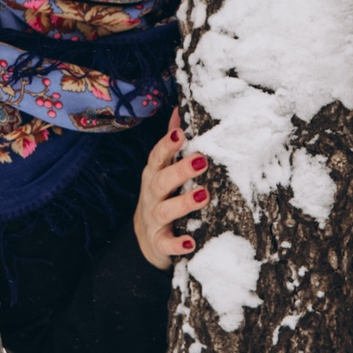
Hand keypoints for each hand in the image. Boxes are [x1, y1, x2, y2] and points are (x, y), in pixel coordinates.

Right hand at [134, 110, 208, 269]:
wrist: (148, 241)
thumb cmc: (162, 197)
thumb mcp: (163, 169)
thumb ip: (171, 143)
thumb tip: (179, 108)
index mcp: (154, 174)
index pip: (157, 156)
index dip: (167, 144)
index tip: (180, 132)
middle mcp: (151, 195)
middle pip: (161, 181)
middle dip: (179, 170)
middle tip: (201, 161)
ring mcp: (153, 219)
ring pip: (164, 210)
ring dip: (183, 203)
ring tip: (203, 195)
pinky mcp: (158, 243)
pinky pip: (165, 244)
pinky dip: (177, 244)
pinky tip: (190, 242)